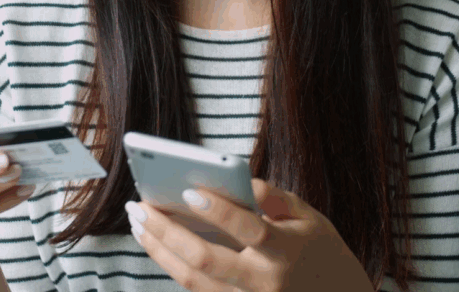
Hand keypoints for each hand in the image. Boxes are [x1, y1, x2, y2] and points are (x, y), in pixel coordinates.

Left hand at [124, 178, 374, 291]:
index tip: (189, 191)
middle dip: (167, 232)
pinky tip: (155, 242)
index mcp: (287, 253)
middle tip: (139, 206)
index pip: (250, 229)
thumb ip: (274, 197)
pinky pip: (196, 289)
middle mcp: (264, 284)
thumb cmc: (322, 253)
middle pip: (206, 260)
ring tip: (137, 221)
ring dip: (159, 250)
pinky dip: (171, 264)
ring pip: (192, 280)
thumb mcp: (310, 218)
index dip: (220, 212)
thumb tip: (238, 177)